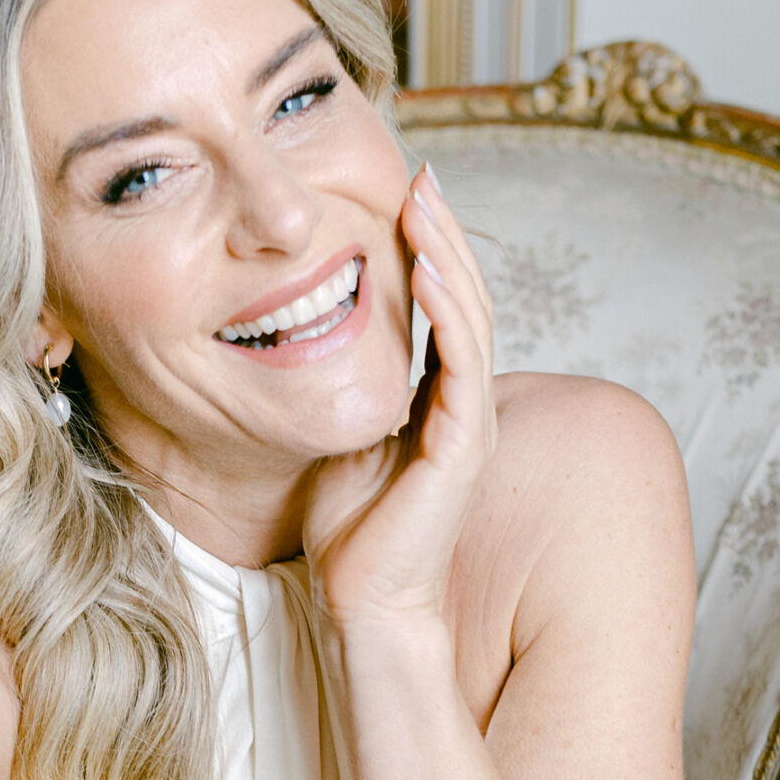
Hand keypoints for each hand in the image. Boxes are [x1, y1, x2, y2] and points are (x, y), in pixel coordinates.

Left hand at [303, 165, 497, 627]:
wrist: (364, 604)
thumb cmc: (349, 535)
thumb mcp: (339, 439)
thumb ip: (341, 392)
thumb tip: (307, 344)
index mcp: (436, 402)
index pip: (440, 310)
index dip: (426, 251)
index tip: (402, 197)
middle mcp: (463, 406)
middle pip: (464, 299)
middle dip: (442, 233)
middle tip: (422, 175)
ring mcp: (469, 424)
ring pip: (472, 319)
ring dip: (450, 255)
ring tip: (427, 201)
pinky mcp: (462, 446)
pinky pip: (464, 364)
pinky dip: (449, 313)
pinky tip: (432, 271)